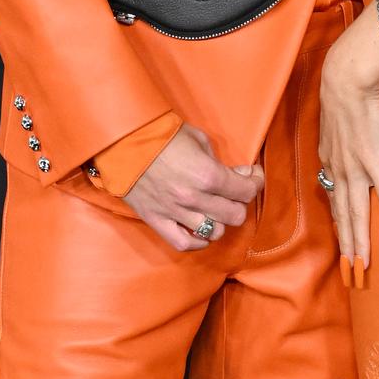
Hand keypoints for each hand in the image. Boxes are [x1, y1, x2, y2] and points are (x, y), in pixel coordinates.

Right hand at [123, 124, 261, 250]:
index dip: (255, 183)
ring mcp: (175, 212)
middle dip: (239, 202)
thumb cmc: (162, 135)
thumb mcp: (198, 140)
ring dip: (220, 221)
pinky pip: (184, 243)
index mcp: (207, 174)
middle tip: (234, 192)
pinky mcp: (157, 220)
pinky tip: (201, 230)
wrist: (123, 141)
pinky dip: (198, 241)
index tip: (252, 177)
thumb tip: (241, 174)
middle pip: (235, 215)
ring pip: (215, 232)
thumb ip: (221, 161)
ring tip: (215, 209)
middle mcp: (194, 198)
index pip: (246, 191)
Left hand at [318, 22, 378, 277]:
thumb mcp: (336, 121)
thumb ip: (341, 138)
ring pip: (358, 214)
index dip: (340, 227)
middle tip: (350, 275)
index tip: (343, 247)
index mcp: (330, 162)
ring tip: (364, 268)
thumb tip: (348, 141)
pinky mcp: (372, 161)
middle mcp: (338, 171)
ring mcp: (355, 168)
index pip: (335, 202)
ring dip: (361, 244)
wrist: (348, 76)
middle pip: (344, 216)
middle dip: (347, 247)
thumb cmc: (345, 92)